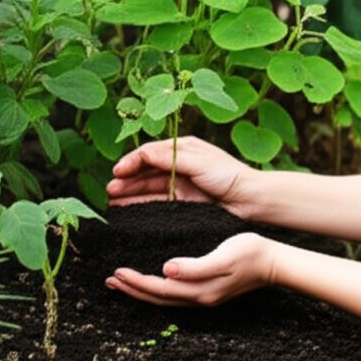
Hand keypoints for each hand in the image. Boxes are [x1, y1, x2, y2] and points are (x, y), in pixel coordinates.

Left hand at [105, 232, 276, 306]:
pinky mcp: (206, 290)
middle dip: (132, 289)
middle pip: (157, 297)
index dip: (136, 282)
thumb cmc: (250, 253)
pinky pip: (173, 293)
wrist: (273, 262)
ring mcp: (202, 296)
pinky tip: (152, 280)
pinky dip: (156, 288)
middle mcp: (198, 297)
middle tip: (109, 279)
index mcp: (199, 290)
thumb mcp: (224, 255)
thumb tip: (166, 269)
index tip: (117, 271)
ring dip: (141, 290)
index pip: (159, 289)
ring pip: (163, 297)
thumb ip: (195, 266)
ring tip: (122, 282)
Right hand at [106, 136, 258, 218]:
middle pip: (146, 172)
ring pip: (149, 189)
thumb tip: (140, 154)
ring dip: (130, 194)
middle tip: (110, 191)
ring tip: (113, 202)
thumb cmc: (228, 175)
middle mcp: (179, 165)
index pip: (149, 153)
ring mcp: (181, 185)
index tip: (117, 172)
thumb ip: (168, 157)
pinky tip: (129, 211)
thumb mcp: (196, 161)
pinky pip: (158, 203)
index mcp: (183, 149)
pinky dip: (142, 206)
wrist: (251, 201)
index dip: (131, 161)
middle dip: (126, 180)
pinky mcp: (184, 204)